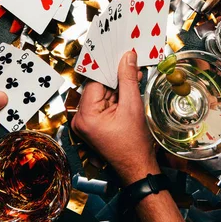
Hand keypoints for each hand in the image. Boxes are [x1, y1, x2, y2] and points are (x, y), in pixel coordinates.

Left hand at [72, 51, 158, 184]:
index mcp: (85, 116)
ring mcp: (88, 122)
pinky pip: (106, 102)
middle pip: (99, 86)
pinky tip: (131, 85)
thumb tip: (127, 57)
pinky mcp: (96, 124)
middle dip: (116, 75)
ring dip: (119, 84)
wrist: (138, 169)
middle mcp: (82, 119)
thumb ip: (128, 79)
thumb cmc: (133, 146)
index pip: (96, 81)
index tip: (118, 52)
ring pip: (104, 93)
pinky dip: (118, 94)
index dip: (109, 67)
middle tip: (130, 59)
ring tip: (135, 72)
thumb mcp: (132, 106)